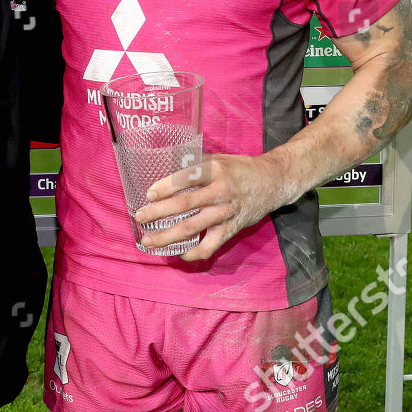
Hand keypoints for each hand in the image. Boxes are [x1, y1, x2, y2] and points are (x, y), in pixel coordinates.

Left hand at [134, 153, 293, 260]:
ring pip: (192, 228)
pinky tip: (179, 253)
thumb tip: (165, 167)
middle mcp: (220, 192)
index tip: (149, 194)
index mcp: (215, 170)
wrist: (272, 182)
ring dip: (167, 236)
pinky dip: (193, 253)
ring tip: (149, 240)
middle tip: (139, 217)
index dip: (166, 186)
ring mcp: (225, 213)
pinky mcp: (231, 229)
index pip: (186, 177)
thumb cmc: (239, 168)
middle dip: (158, 213)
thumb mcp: (218, 158)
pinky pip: (210, 246)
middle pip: (184, 205)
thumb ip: (195, 163)